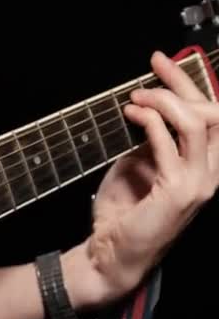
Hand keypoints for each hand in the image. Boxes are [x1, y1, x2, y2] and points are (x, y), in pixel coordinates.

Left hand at [65, 50, 218, 308]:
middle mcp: (212, 174)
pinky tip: (131, 114)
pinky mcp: (178, 191)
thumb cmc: (123, 214)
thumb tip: (151, 107)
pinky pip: (168, 142)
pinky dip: (150, 120)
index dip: (192, 83)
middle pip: (214, 112)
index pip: (213, 115)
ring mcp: (198, 184)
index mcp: (207, 166)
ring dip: (166, 100)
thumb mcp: (142, 165)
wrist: (110, 256)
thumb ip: (155, 140)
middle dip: (183, 81)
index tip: (163, 62)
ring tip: (137, 97)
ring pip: (197, 122)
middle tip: (153, 65)